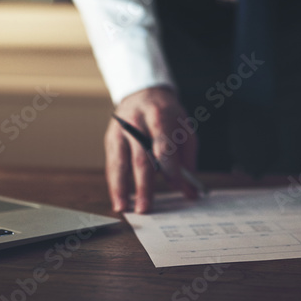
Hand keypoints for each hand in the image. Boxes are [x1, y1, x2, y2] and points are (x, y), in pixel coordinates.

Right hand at [105, 86, 199, 213]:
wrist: (144, 93)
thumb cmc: (167, 115)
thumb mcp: (184, 128)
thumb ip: (187, 158)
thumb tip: (189, 190)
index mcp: (159, 116)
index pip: (164, 147)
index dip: (172, 170)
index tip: (181, 189)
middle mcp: (137, 122)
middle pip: (140, 157)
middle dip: (143, 185)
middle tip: (146, 208)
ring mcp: (120, 130)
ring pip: (119, 161)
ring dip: (120, 187)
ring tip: (123, 207)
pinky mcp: (110, 138)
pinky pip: (111, 163)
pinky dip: (113, 182)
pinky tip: (118, 198)